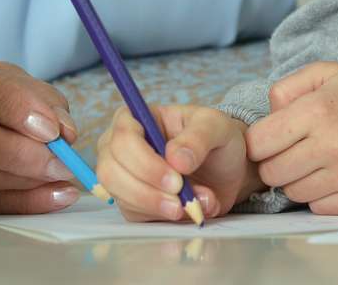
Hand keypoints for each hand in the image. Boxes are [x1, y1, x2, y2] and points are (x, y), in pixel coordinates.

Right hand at [0, 53, 81, 214]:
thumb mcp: (6, 75)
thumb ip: (34, 94)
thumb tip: (62, 129)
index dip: (12, 104)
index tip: (50, 127)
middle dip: (22, 153)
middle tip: (62, 161)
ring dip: (26, 179)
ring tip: (64, 173)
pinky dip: (22, 201)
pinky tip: (55, 195)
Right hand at [95, 105, 256, 222]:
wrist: (226, 168)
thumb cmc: (215, 138)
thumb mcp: (216, 127)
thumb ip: (198, 138)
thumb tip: (176, 159)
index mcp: (136, 118)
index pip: (122, 138)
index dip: (145, 162)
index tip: (176, 180)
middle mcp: (120, 147)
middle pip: (111, 171)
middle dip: (146, 191)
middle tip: (181, 202)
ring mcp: (123, 175)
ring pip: (121, 197)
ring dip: (156, 207)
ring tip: (190, 207)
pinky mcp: (132, 201)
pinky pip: (134, 215)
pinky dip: (161, 218)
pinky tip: (185, 212)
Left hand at [246, 62, 337, 214]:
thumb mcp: (327, 73)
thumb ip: (286, 88)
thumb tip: (266, 119)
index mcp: (319, 110)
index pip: (258, 143)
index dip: (259, 142)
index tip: (270, 139)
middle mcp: (333, 145)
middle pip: (272, 173)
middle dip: (276, 162)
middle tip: (295, 151)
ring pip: (294, 193)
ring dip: (299, 180)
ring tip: (319, 161)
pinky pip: (319, 209)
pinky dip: (321, 196)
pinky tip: (336, 176)